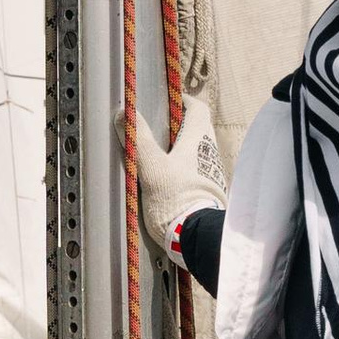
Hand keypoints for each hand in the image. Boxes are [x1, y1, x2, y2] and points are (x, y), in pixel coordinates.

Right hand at [135, 90, 224, 262]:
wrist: (195, 236)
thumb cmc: (174, 199)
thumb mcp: (151, 167)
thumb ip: (138, 139)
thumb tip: (126, 112)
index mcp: (199, 140)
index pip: (197, 109)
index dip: (184, 102)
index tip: (169, 103)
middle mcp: (210, 152)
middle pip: (197, 130)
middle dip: (179, 128)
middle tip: (157, 131)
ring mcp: (212, 173)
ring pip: (197, 152)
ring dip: (181, 150)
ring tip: (159, 158)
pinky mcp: (210, 192)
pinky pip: (198, 173)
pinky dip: (185, 170)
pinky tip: (169, 182)